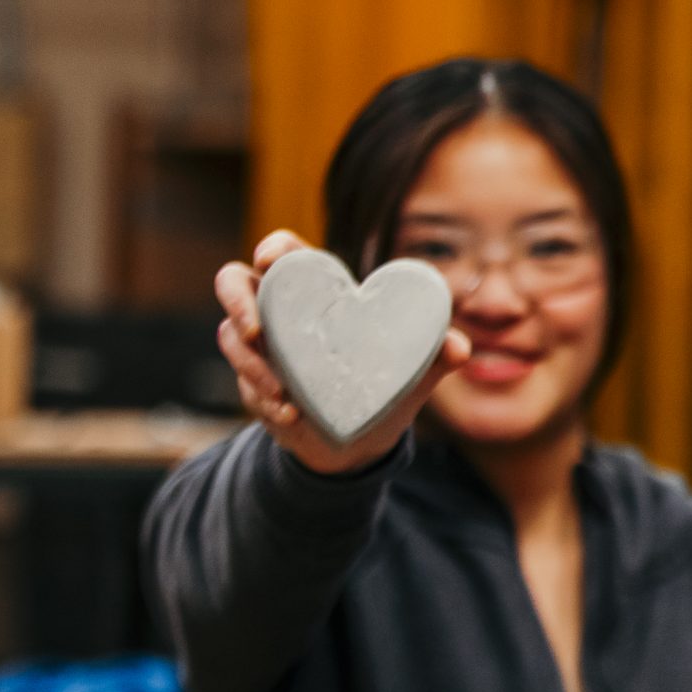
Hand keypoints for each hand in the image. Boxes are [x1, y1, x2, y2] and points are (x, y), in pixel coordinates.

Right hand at [214, 230, 471, 476]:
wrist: (361, 442)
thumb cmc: (388, 384)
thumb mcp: (415, 369)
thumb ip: (437, 354)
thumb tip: (459, 348)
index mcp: (320, 291)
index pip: (286, 254)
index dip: (274, 249)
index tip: (273, 260)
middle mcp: (282, 311)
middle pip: (233, 283)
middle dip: (238, 302)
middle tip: (257, 332)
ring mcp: (262, 346)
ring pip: (231, 337)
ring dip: (253, 367)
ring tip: (284, 394)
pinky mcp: (252, 382)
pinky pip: (244, 382)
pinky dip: (263, 398)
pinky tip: (290, 414)